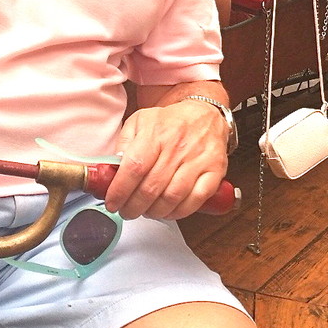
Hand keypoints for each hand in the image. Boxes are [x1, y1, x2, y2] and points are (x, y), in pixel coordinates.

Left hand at [104, 101, 227, 219]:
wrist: (205, 115)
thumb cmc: (170, 122)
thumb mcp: (140, 121)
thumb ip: (124, 143)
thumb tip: (113, 168)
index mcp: (156, 134)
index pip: (135, 167)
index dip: (120, 190)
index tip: (113, 202)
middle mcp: (177, 147)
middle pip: (151, 187)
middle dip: (133, 206)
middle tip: (126, 211)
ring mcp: (198, 160)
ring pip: (172, 197)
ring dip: (154, 212)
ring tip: (145, 212)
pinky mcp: (214, 171)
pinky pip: (195, 200)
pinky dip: (179, 212)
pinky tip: (168, 211)